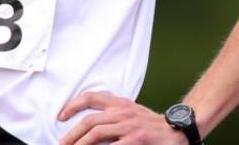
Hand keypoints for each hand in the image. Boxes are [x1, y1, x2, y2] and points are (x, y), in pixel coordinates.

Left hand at [58, 91, 188, 144]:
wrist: (177, 131)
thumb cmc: (152, 125)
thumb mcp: (132, 112)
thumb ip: (113, 114)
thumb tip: (89, 126)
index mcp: (121, 103)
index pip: (92, 98)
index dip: (73, 105)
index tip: (61, 116)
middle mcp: (123, 112)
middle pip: (89, 120)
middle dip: (72, 134)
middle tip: (62, 144)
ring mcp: (130, 126)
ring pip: (96, 133)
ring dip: (80, 143)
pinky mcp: (136, 140)